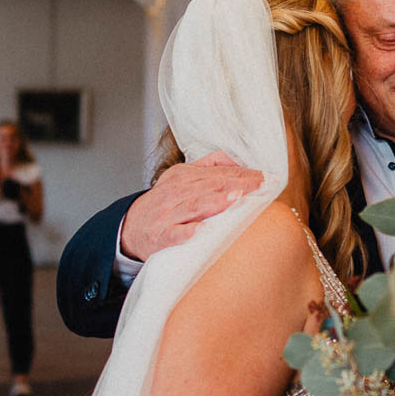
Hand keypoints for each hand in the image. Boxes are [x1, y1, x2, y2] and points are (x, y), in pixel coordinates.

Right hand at [121, 151, 265, 261]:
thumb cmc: (164, 203)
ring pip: (194, 205)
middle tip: (260, 185)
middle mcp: (176, 192)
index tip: (265, 177)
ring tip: (236, 199)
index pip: (218, 173)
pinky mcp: (161, 236)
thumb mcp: (181, 177)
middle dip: (236, 184)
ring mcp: (168, 214)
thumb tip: (235, 159)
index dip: (242, 174)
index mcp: (183, 176)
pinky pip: (175, 233)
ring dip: (216, 202)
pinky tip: (202, 231)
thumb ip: (207, 166)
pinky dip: (188, 232)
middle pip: (210, 186)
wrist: (129, 228)